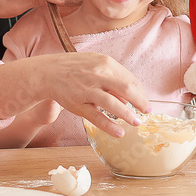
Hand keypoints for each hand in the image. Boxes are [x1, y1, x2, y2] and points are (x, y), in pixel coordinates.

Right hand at [0, 53, 147, 138]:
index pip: (129, 79)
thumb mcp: (95, 62)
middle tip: (148, 111)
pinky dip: (109, 126)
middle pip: (126, 89)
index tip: (145, 102)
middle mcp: (97, 75)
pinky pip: (96, 117)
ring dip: (128, 115)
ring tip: (137, 123)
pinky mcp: (77, 104)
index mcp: (104, 63)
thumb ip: (113, 75)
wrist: (47, 72)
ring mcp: (87, 90)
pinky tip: (119, 133)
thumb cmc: (75, 68)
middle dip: (140, 102)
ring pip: (113, 104)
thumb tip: (129, 95)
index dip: (140, 92)